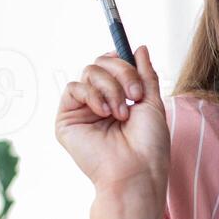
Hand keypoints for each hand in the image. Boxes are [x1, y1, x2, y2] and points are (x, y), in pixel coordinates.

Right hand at [54, 46, 168, 218]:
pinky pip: (73, 88)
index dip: (121, 59)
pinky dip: (92, 95)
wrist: (136, 171)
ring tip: (121, 113)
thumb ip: (145, 74)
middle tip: (135, 95)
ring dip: (111, 88)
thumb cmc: (149, 144)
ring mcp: (82, 111)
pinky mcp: (66, 120)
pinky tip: (104, 113)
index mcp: (119, 99)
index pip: (113, 65)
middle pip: (101, 63)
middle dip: (122, 73)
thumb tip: (139, 47)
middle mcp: (99, 103)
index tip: (133, 61)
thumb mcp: (152, 102)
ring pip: (89, 72)